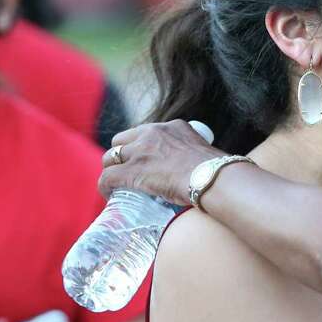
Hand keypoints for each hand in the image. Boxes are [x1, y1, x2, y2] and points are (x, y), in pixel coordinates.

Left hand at [98, 121, 223, 203]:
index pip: (142, 133)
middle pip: (120, 141)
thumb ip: (192, 155)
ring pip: (109, 158)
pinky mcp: (132, 170)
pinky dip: (105, 186)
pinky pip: (107, 177)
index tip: (141, 160)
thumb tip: (198, 173)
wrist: (212, 178)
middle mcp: (152, 134)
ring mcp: (140, 152)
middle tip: (126, 172)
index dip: (137, 147)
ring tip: (116, 185)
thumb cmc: (216, 172)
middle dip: (120, 157)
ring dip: (111, 171)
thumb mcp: (202, 152)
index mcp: (171, 127)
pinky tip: (109, 194)